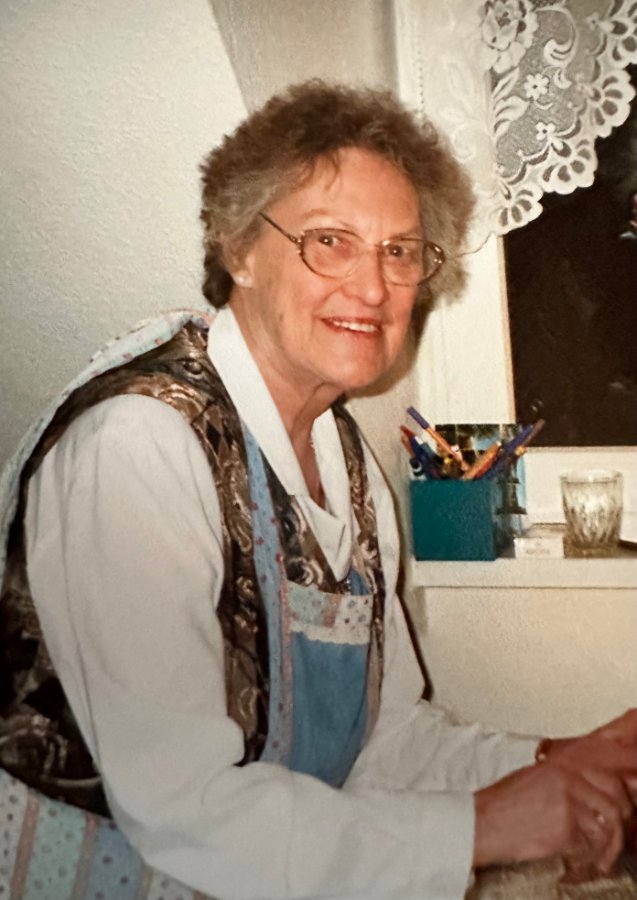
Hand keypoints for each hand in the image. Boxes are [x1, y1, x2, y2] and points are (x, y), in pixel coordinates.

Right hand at [473, 709, 636, 875]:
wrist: (486, 822)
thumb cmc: (507, 804)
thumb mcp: (539, 779)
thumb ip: (570, 781)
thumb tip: (601, 793)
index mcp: (564, 764)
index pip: (610, 775)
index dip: (625, 794)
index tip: (629, 808)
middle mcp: (569, 777)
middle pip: (617, 796)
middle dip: (625, 822)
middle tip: (619, 838)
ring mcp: (568, 799)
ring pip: (611, 822)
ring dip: (611, 845)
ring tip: (602, 857)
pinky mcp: (565, 824)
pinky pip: (594, 842)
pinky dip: (593, 856)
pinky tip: (585, 861)